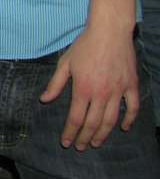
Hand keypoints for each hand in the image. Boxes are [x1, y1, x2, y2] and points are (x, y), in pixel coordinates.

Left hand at [40, 29, 139, 149]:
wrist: (109, 31)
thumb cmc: (84, 45)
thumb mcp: (65, 63)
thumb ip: (56, 84)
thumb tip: (45, 100)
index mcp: (83, 88)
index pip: (75, 118)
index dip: (70, 132)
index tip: (66, 142)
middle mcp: (101, 93)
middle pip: (93, 123)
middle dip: (85, 137)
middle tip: (80, 147)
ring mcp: (118, 90)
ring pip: (112, 119)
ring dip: (104, 134)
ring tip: (96, 143)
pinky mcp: (131, 85)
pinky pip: (133, 107)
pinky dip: (129, 119)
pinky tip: (124, 127)